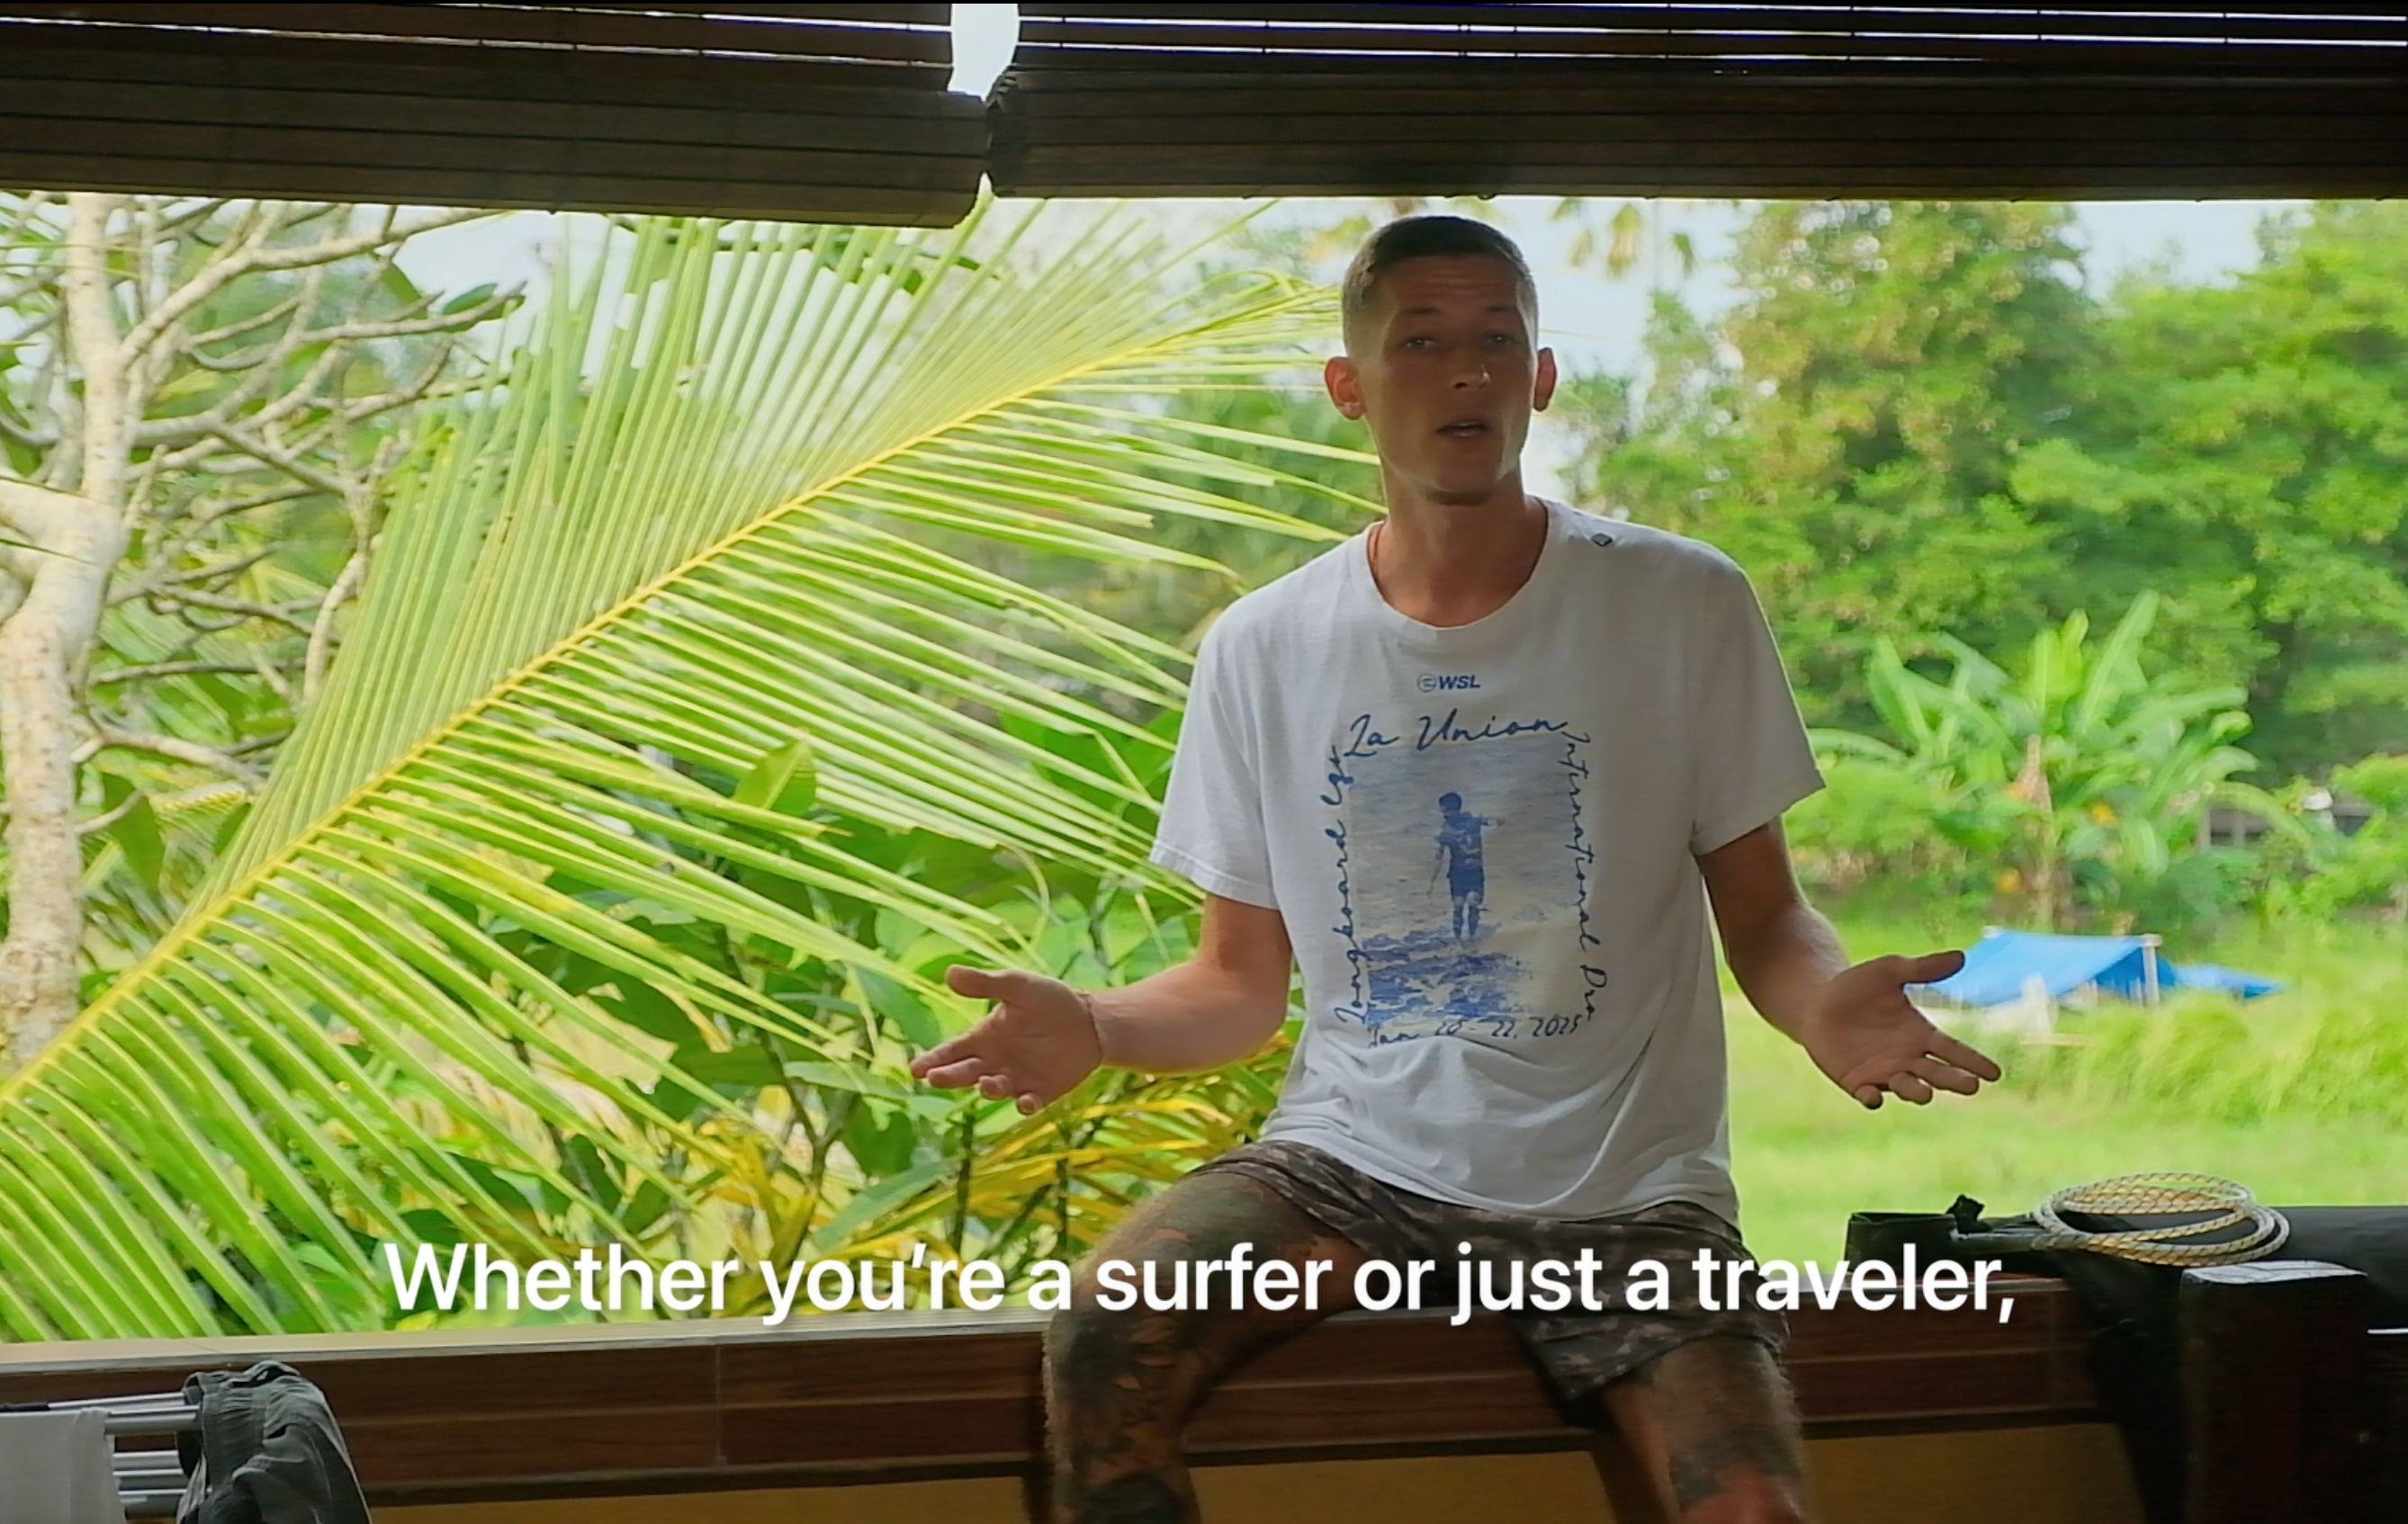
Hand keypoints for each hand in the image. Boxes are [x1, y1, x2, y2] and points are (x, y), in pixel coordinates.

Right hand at [906, 965, 1103, 1114]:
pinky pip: (1028, 1103)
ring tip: (986, 1083)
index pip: (951, 1051)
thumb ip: (985, 984)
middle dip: (949, 1077)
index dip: (933, 1060)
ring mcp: (1016, 1080)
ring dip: (988, 1088)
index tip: (916, 1069)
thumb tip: (949, 972)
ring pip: (994, 1089)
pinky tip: (1025, 1101)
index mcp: (983, 1038)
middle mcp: (994, 1062)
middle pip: (965, 1073)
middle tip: (936, 1078)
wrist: (1090, 1021)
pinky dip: (1025, 1104)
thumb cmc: (1050, 1000)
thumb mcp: (1018, 985)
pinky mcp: (1041, 1093)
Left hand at [1798, 950, 2000, 1108]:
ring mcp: (1884, 1073)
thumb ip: (1922, 968)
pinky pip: (1868, 1096)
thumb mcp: (1889, 971)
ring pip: (1908, 1089)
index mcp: (1921, 1034)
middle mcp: (1908, 1058)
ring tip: (1926, 1094)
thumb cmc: (1857, 986)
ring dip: (1917, 1092)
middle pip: (1938, 1074)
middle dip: (1954, 1081)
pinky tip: (1873, 1095)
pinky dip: (1872, 1097)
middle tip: (1971, 1086)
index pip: (1954, 1050)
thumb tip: (1961, 956)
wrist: (1817, 1002)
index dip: (1974, 1061)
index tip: (1995, 1073)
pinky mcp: (1857, 1082)